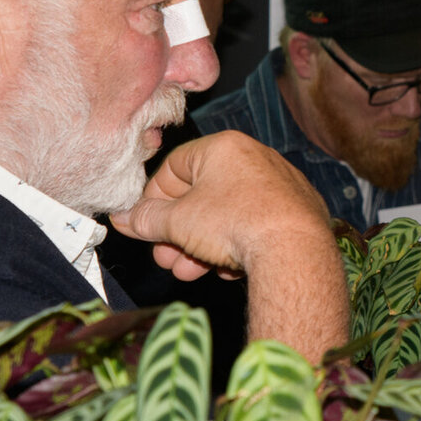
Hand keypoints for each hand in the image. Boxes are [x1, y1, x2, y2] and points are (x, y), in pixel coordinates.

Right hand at [111, 132, 349, 361]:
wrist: (295, 250)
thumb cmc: (233, 223)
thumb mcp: (177, 222)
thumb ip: (145, 219)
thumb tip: (122, 219)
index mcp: (224, 147)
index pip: (174, 167)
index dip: (153, 199)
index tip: (143, 226)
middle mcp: (256, 159)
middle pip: (201, 197)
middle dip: (177, 233)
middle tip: (164, 259)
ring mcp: (281, 187)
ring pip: (227, 217)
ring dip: (201, 247)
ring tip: (189, 272)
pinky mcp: (298, 213)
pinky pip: (256, 226)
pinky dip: (236, 247)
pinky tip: (226, 270)